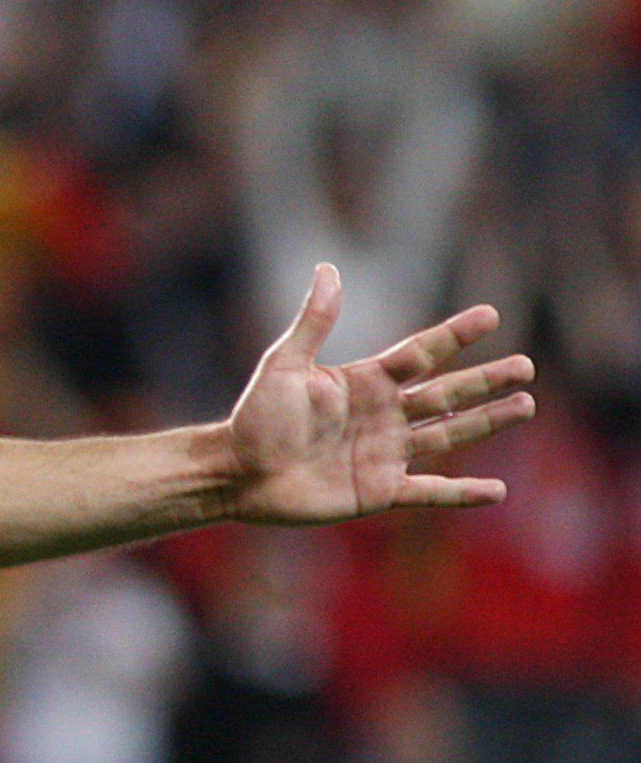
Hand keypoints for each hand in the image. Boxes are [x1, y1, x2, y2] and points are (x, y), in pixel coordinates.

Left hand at [223, 264, 534, 525]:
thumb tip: (328, 269)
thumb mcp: (284, 365)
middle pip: (446, 394)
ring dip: (486, 422)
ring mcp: (384, 453)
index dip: (454, 335)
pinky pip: (429, 492)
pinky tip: (497, 491)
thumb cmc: (254, 417)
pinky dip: (462, 493)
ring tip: (525, 406)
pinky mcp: (378, 490)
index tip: (491, 315)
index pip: (420, 354)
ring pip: (448, 435)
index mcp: (364, 382)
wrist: (236, 472)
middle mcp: (382, 415)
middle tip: (526, 366)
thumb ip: (313, 322)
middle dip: (485, 381)